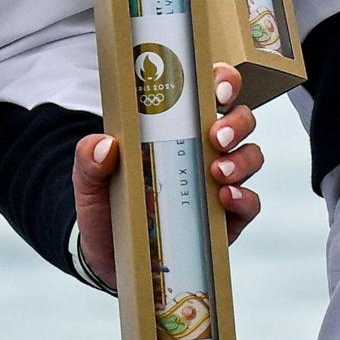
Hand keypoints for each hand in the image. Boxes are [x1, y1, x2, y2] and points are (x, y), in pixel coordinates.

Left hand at [72, 66, 264, 286]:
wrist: (110, 258)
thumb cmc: (106, 207)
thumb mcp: (89, 181)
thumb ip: (89, 159)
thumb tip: (104, 145)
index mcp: (177, 128)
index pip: (209, 92)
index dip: (224, 80)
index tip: (218, 87)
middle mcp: (206, 149)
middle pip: (241, 119)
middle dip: (236, 122)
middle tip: (216, 136)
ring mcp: (220, 183)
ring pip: (251, 156)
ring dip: (241, 160)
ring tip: (217, 172)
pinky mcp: (227, 219)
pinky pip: (249, 204)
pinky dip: (244, 198)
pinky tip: (225, 198)